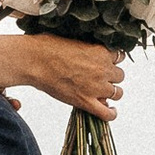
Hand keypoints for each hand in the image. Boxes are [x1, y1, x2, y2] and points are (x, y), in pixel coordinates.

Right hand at [0, 31, 124, 118]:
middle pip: (119, 76)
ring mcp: (96, 87)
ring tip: (102, 93)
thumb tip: (89, 54)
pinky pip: (107, 113)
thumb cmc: (48, 47)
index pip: (119, 57)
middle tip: (99, 77)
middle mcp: (103, 69)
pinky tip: (110, 110)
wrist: (34, 61)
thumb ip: (88, 49)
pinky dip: (111, 113)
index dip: (112, 61)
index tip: (106, 63)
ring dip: (111, 93)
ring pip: (117, 93)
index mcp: (100, 51)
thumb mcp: (74, 40)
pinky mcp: (86, 102)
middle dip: (111, 77)